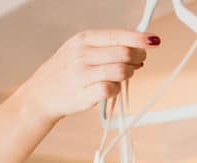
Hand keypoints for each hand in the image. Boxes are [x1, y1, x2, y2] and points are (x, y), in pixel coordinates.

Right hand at [16, 30, 154, 123]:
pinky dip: (117, 90)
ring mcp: (83, 73)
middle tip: (139, 63)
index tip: (154, 41)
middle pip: (124, 53)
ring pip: (121, 71)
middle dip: (138, 58)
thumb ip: (107, 47)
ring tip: (122, 76)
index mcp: (83, 39)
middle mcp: (82, 53)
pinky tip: (110, 88)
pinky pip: (112, 89)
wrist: (42, 93)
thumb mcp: (81, 50)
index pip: (118, 35)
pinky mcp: (85, 93)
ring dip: (129, 74)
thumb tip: (139, 47)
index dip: (139, 39)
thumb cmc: (67, 72)